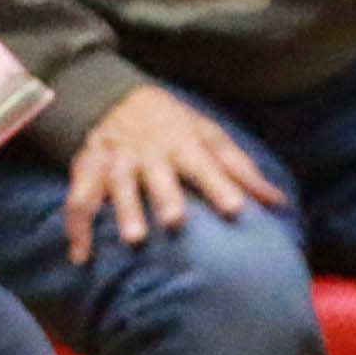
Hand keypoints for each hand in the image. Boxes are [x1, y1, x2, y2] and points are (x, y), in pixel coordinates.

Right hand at [61, 79, 272, 262]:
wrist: (114, 98)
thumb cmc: (174, 126)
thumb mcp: (209, 137)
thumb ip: (241, 171)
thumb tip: (279, 202)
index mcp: (182, 144)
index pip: (204, 165)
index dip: (219, 186)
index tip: (236, 209)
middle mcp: (148, 154)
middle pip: (158, 176)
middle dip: (165, 196)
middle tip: (175, 221)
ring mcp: (116, 163)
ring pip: (118, 187)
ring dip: (124, 211)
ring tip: (133, 239)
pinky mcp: (87, 172)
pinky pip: (78, 200)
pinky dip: (76, 228)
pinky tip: (80, 257)